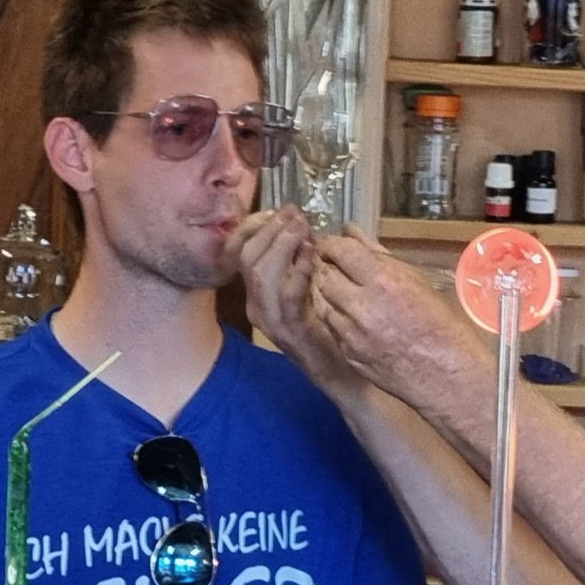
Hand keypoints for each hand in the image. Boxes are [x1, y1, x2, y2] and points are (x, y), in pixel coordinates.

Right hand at [231, 207, 362, 395]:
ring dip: (282, 245)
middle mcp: (258, 305)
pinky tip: (311, 257)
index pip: (238, 250)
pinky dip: (298, 272)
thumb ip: (303, 258)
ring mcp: (271, 320)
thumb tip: (302, 224)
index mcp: (259, 292)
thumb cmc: (332, 327)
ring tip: (301, 228)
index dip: (255, 225)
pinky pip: (287, 297)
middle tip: (293, 214)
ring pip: (261, 274)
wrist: (345, 374)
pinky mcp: (292, 331)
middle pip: (246, 256)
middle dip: (270, 229)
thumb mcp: (314, 286)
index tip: (278, 210)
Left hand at [312, 228, 487, 408]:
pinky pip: (333, 327)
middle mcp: (363, 306)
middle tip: (340, 268)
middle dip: (329, 268)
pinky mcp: (349, 353)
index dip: (332, 245)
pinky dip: (339, 319)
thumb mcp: (419, 282)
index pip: (340, 251)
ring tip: (352, 295)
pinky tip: (358, 319)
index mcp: (385, 281)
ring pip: (324, 302)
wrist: (448, 377)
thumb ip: (381, 257)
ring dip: (333, 294)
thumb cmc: (444, 328)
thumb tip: (355, 234)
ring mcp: (352, 333)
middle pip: (325, 275)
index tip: (334, 246)